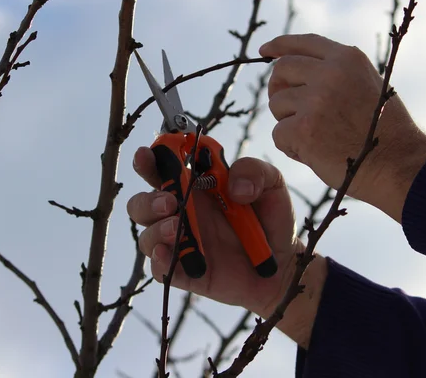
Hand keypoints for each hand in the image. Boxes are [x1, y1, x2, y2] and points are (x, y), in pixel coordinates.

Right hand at [127, 147, 299, 315]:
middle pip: (142, 203)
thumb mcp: (272, 185)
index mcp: (195, 186)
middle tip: (170, 201)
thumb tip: (233, 185)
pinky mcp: (186, 272)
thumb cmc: (272, 220)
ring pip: (147, 235)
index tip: (147, 154)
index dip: (149, 160)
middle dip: (147, 200)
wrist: (283, 264)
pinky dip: (159, 262)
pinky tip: (169, 255)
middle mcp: (182, 213)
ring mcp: (182, 243)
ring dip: (155, 229)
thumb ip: (255, 171)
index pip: (161, 169)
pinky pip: (160, 269)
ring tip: (176, 227)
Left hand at [260, 33, 425, 221]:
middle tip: (289, 110)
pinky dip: (291, 147)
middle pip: (281, 70)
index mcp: (347, 59)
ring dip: (288, 122)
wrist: (398, 166)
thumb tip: (300, 71)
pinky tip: (314, 154)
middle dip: (279, 89)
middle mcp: (330, 73)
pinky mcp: (304, 129)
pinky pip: (278, 134)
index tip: (266, 51)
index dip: (280, 45)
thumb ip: (338, 73)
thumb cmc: (385, 133)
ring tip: (315, 138)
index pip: (304, 43)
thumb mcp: (369, 85)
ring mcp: (315, 100)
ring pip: (277, 104)